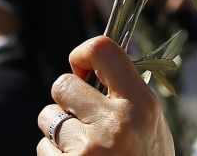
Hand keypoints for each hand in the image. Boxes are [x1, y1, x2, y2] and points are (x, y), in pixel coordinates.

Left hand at [36, 36, 173, 155]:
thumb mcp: (153, 127)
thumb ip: (128, 96)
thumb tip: (94, 62)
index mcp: (141, 105)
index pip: (103, 50)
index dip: (84, 52)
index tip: (81, 66)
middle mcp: (115, 124)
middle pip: (62, 85)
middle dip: (67, 101)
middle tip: (84, 120)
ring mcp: (89, 150)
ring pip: (48, 119)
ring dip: (59, 133)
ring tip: (85, 151)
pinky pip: (43, 149)